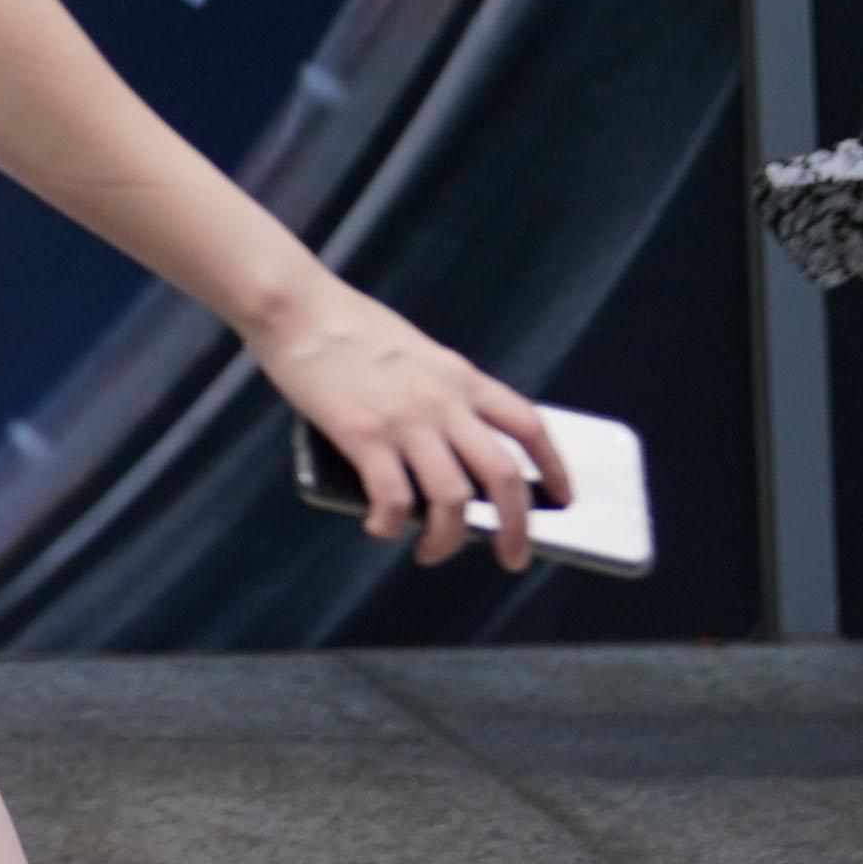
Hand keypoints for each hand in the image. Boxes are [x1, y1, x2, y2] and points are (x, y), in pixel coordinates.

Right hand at [251, 284, 559, 569]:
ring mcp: (405, 420)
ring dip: (449, 539)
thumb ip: (439, 393)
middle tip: (513, 557)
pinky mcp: (363, 435)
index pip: (529, 425)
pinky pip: (392, 499)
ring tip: (433, 552)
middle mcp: (443, 401)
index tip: (564, 500)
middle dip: (517, 527)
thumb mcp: (417, 353)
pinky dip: (390, 525)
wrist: (298, 307)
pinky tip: (380, 528)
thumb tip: (445, 452)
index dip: (555, 468)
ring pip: (453, 499)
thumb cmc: (347, 328)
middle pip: (503, 476)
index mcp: (461, 378)